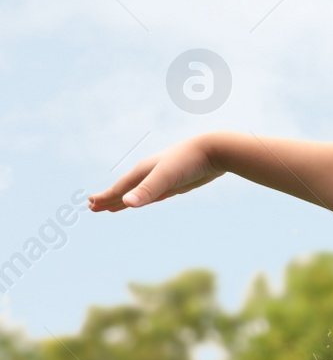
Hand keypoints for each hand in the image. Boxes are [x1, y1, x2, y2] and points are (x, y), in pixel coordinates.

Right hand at [90, 135, 221, 210]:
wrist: (214, 151)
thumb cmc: (188, 161)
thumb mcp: (166, 177)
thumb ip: (147, 190)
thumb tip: (126, 203)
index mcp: (143, 171)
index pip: (120, 188)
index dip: (106, 197)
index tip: (91, 205)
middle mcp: (150, 174)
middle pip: (125, 190)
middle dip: (109, 199)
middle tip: (92, 208)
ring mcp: (162, 179)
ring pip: (138, 193)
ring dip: (124, 199)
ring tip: (112, 207)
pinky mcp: (175, 184)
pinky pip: (153, 194)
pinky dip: (143, 198)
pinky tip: (141, 201)